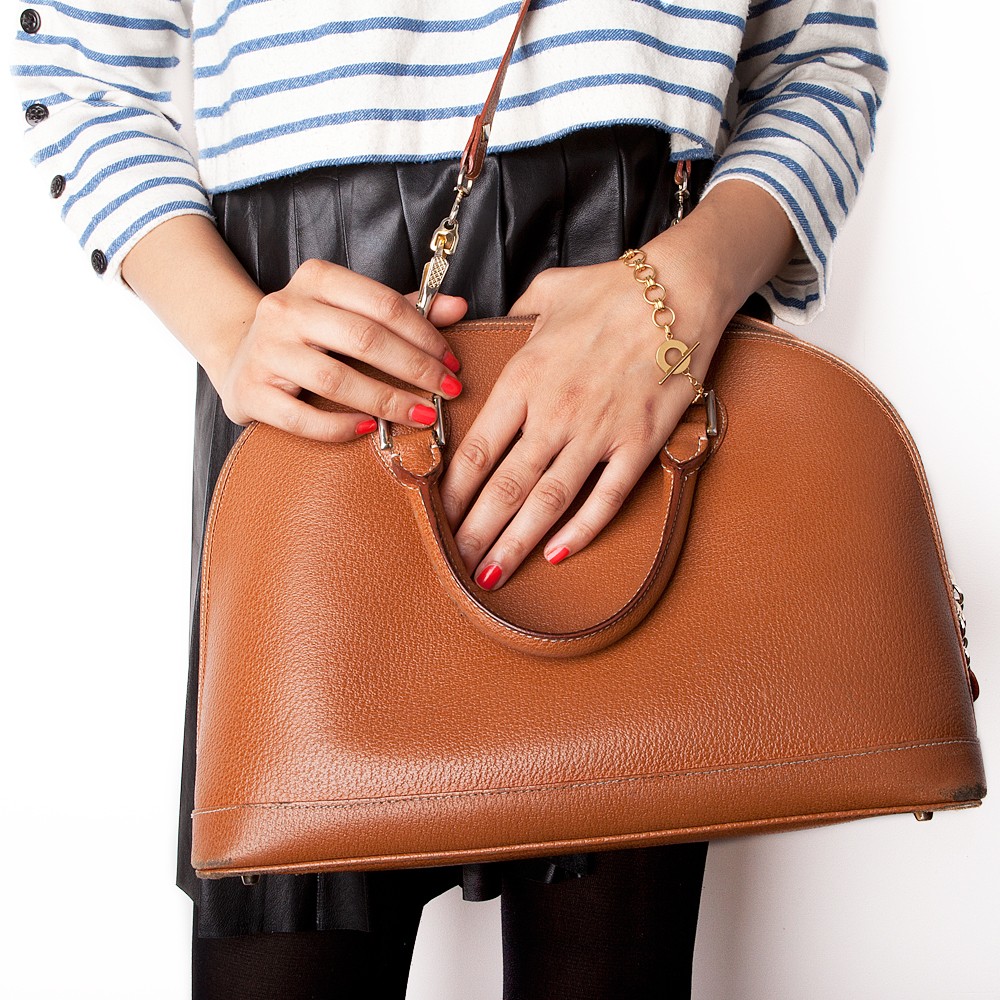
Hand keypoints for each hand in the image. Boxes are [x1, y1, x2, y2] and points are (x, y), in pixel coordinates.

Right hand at [212, 258, 467, 439]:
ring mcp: (264, 350)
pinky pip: (301, 418)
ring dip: (387, 400)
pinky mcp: (251, 391)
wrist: (239, 356)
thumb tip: (458, 306)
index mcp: (315, 278)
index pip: (382, 303)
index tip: (452, 363)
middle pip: (364, 339)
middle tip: (448, 391)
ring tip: (421, 415)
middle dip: (415, 368)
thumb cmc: (310, 335)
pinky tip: (370, 429)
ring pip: (335, 378)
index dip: (425, 334)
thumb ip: (402, 309)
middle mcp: (285, 308)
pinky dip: (340, 427)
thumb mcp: (351, 311)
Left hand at [439, 252, 725, 590]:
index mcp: (524, 377)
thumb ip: (512, 318)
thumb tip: (489, 324)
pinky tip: (557, 554)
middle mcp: (555, 412)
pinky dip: (581, 530)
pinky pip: (605, 498)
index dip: (453, 491)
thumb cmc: (612, 289)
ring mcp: (598, 432)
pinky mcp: (639, 444)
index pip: (476, 449)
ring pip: (547, 501)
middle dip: (475, 532)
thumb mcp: (546, 293)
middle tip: (455, 564)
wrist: (682, 289)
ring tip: (493, 575)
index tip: (438, 517)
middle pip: (504, 486)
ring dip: (516, 543)